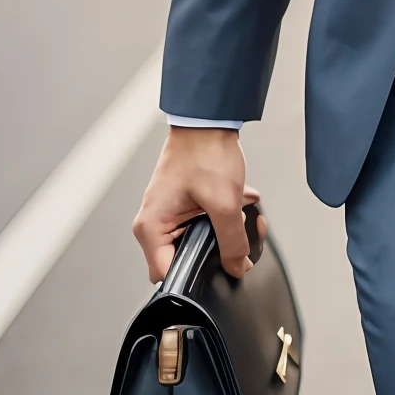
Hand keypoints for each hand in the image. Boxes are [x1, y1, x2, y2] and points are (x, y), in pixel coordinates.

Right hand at [133, 127, 263, 282]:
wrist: (208, 119)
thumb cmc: (204, 152)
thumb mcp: (224, 204)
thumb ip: (232, 242)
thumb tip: (237, 268)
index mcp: (152, 227)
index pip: (167, 275)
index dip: (195, 276)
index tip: (219, 269)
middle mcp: (154, 222)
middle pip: (183, 259)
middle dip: (215, 251)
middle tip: (237, 240)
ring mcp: (168, 212)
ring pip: (197, 240)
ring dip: (224, 230)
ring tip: (243, 214)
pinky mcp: (181, 203)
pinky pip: (202, 222)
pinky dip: (223, 215)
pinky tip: (242, 202)